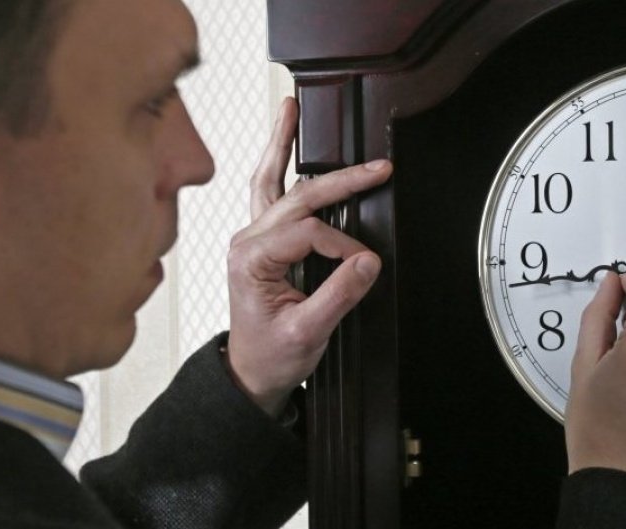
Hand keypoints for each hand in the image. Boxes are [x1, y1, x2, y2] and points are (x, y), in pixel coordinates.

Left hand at [226, 98, 389, 415]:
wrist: (250, 373)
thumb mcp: (308, 332)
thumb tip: (368, 262)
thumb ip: (339, 295)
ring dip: (283, 143)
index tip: (364, 266)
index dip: (343, 247)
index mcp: (252, 260)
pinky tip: (284, 138)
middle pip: (297, 196)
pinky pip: (268, 192)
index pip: (309, 233)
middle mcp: (247, 241)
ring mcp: (252, 237)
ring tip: (291, 108)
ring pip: (271, 180)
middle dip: (340, 179)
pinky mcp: (262, 240)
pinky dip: (277, 163)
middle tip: (378, 167)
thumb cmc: (271, 355)